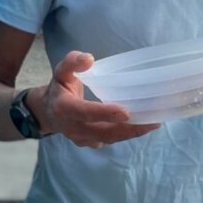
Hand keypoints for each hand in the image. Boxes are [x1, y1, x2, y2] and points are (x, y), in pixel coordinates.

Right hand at [42, 51, 160, 147]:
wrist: (48, 112)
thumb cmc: (59, 88)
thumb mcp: (61, 71)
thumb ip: (72, 62)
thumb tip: (89, 58)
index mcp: (64, 108)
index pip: (85, 112)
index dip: (105, 113)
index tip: (125, 112)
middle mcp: (72, 127)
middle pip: (104, 131)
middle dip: (129, 128)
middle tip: (152, 121)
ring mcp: (82, 139)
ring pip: (110, 138)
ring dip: (132, 132)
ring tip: (153, 123)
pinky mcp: (90, 144)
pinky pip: (111, 140)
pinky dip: (127, 134)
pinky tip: (143, 125)